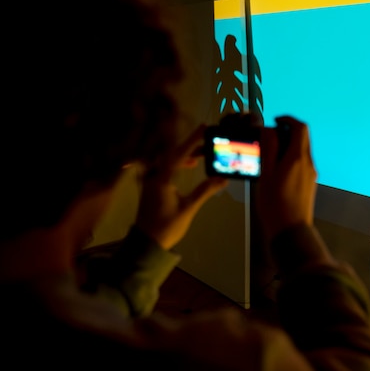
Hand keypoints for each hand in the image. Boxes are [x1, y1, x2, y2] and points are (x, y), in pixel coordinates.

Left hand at [135, 124, 228, 249]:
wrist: (147, 242)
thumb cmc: (167, 226)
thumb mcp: (188, 208)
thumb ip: (204, 191)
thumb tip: (222, 179)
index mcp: (162, 179)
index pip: (179, 154)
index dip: (192, 140)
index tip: (204, 128)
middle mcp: (154, 175)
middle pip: (173, 154)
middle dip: (191, 146)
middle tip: (208, 139)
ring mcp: (151, 179)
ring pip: (169, 160)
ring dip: (186, 154)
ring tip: (203, 153)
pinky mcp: (152, 185)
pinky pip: (166, 167)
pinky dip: (179, 163)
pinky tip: (190, 164)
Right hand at [257, 116, 317, 239]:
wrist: (290, 230)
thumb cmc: (275, 205)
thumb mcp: (266, 173)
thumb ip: (269, 148)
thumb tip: (269, 129)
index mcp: (298, 158)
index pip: (300, 128)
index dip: (288, 119)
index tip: (275, 121)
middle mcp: (308, 164)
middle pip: (302, 139)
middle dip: (286, 133)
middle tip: (268, 138)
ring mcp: (310, 174)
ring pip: (301, 152)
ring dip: (286, 147)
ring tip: (267, 156)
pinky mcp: (308, 184)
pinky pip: (300, 164)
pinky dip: (289, 160)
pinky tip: (275, 171)